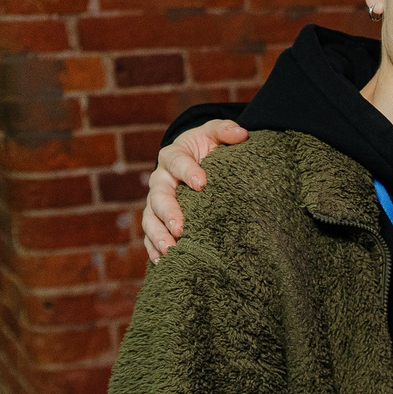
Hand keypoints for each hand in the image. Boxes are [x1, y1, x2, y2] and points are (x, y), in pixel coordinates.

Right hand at [142, 119, 247, 262]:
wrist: (197, 163)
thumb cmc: (207, 148)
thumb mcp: (215, 135)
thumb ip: (225, 131)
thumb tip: (242, 134)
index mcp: (172, 156)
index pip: (176, 162)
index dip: (188, 171)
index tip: (203, 184)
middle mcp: (160, 180)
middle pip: (159, 196)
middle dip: (169, 212)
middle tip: (181, 228)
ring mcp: (156, 202)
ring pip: (150, 219)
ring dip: (158, 235)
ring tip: (170, 250)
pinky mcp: (157, 220)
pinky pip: (150, 236)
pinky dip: (153, 249)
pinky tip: (162, 262)